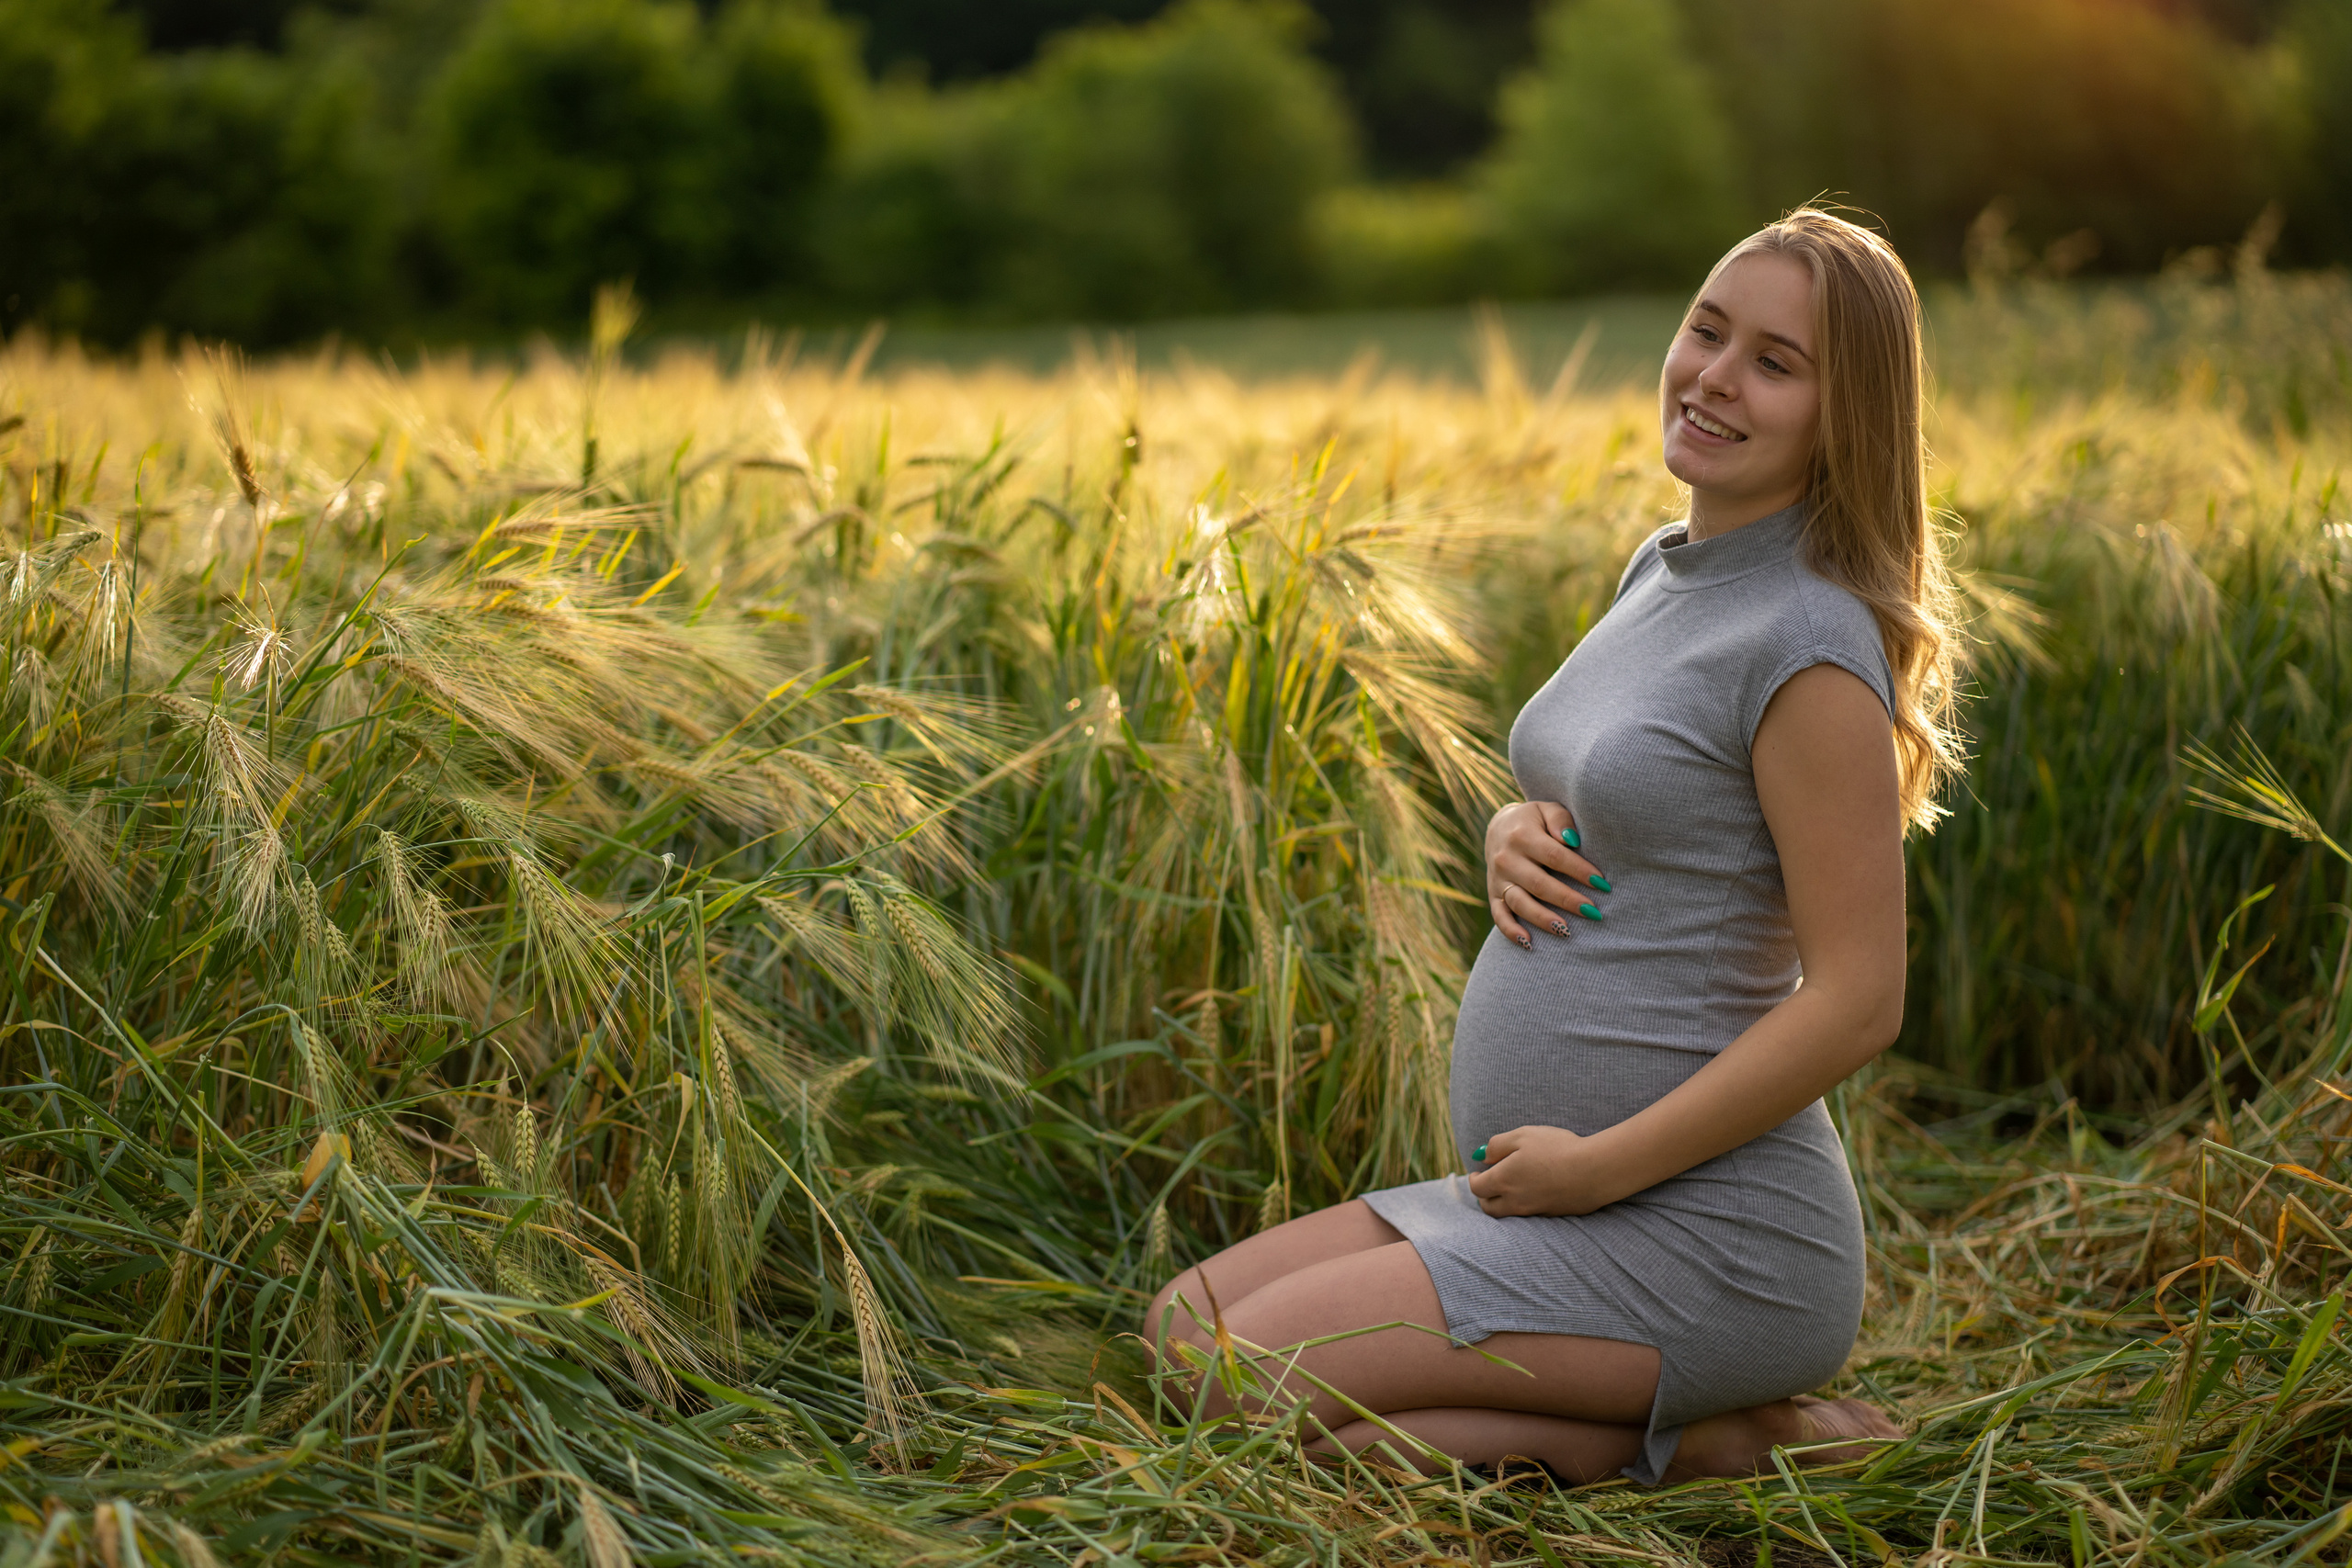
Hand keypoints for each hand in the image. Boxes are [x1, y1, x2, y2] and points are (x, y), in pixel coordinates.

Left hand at [1466, 1125, 1612, 1216]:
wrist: (1594, 1171)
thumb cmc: (1557, 1148)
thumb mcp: (1522, 1136)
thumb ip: (1497, 1145)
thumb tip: (1483, 1156)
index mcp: (1503, 1180)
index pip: (1477, 1188)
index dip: (1474, 1179)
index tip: (1477, 1172)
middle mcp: (1514, 1201)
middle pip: (1489, 1207)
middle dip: (1484, 1197)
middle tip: (1489, 1185)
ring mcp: (1533, 1211)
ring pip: (1508, 1214)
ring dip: (1502, 1204)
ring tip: (1509, 1189)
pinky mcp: (1551, 1215)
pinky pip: (1528, 1215)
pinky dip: (1523, 1206)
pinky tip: (1534, 1192)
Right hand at [1484, 801, 1610, 948]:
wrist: (1499, 828)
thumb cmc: (1534, 820)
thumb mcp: (1546, 809)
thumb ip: (1561, 820)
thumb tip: (1573, 840)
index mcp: (1522, 836)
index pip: (1555, 856)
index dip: (1579, 871)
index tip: (1603, 884)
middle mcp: (1506, 859)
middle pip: (1539, 884)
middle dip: (1568, 900)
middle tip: (1593, 913)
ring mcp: (1498, 878)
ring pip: (1520, 903)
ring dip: (1543, 919)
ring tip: (1567, 931)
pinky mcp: (1493, 894)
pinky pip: (1499, 915)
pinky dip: (1511, 931)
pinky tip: (1530, 943)